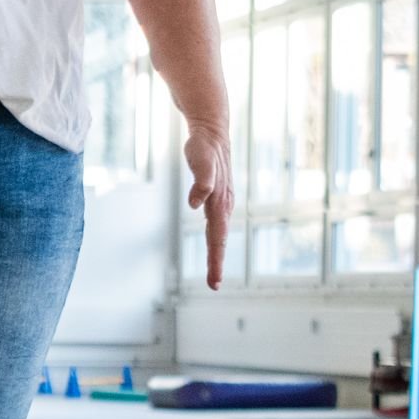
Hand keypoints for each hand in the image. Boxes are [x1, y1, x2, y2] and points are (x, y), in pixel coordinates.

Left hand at [182, 122, 230, 290]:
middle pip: (219, 240)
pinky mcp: (217, 198)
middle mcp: (223, 206)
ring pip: (219, 233)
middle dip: (216, 263)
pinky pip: (216, 224)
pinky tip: (213, 244)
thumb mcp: (200, 161)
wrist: (212, 132)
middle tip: (213, 286)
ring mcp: (222, 202)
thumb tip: (195, 204)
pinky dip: (215, 239)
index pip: (217, 238)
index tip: (214, 281)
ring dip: (216, 253)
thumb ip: (200, 181)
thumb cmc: (204, 147)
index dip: (214, 259)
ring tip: (214, 273)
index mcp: (219, 203)